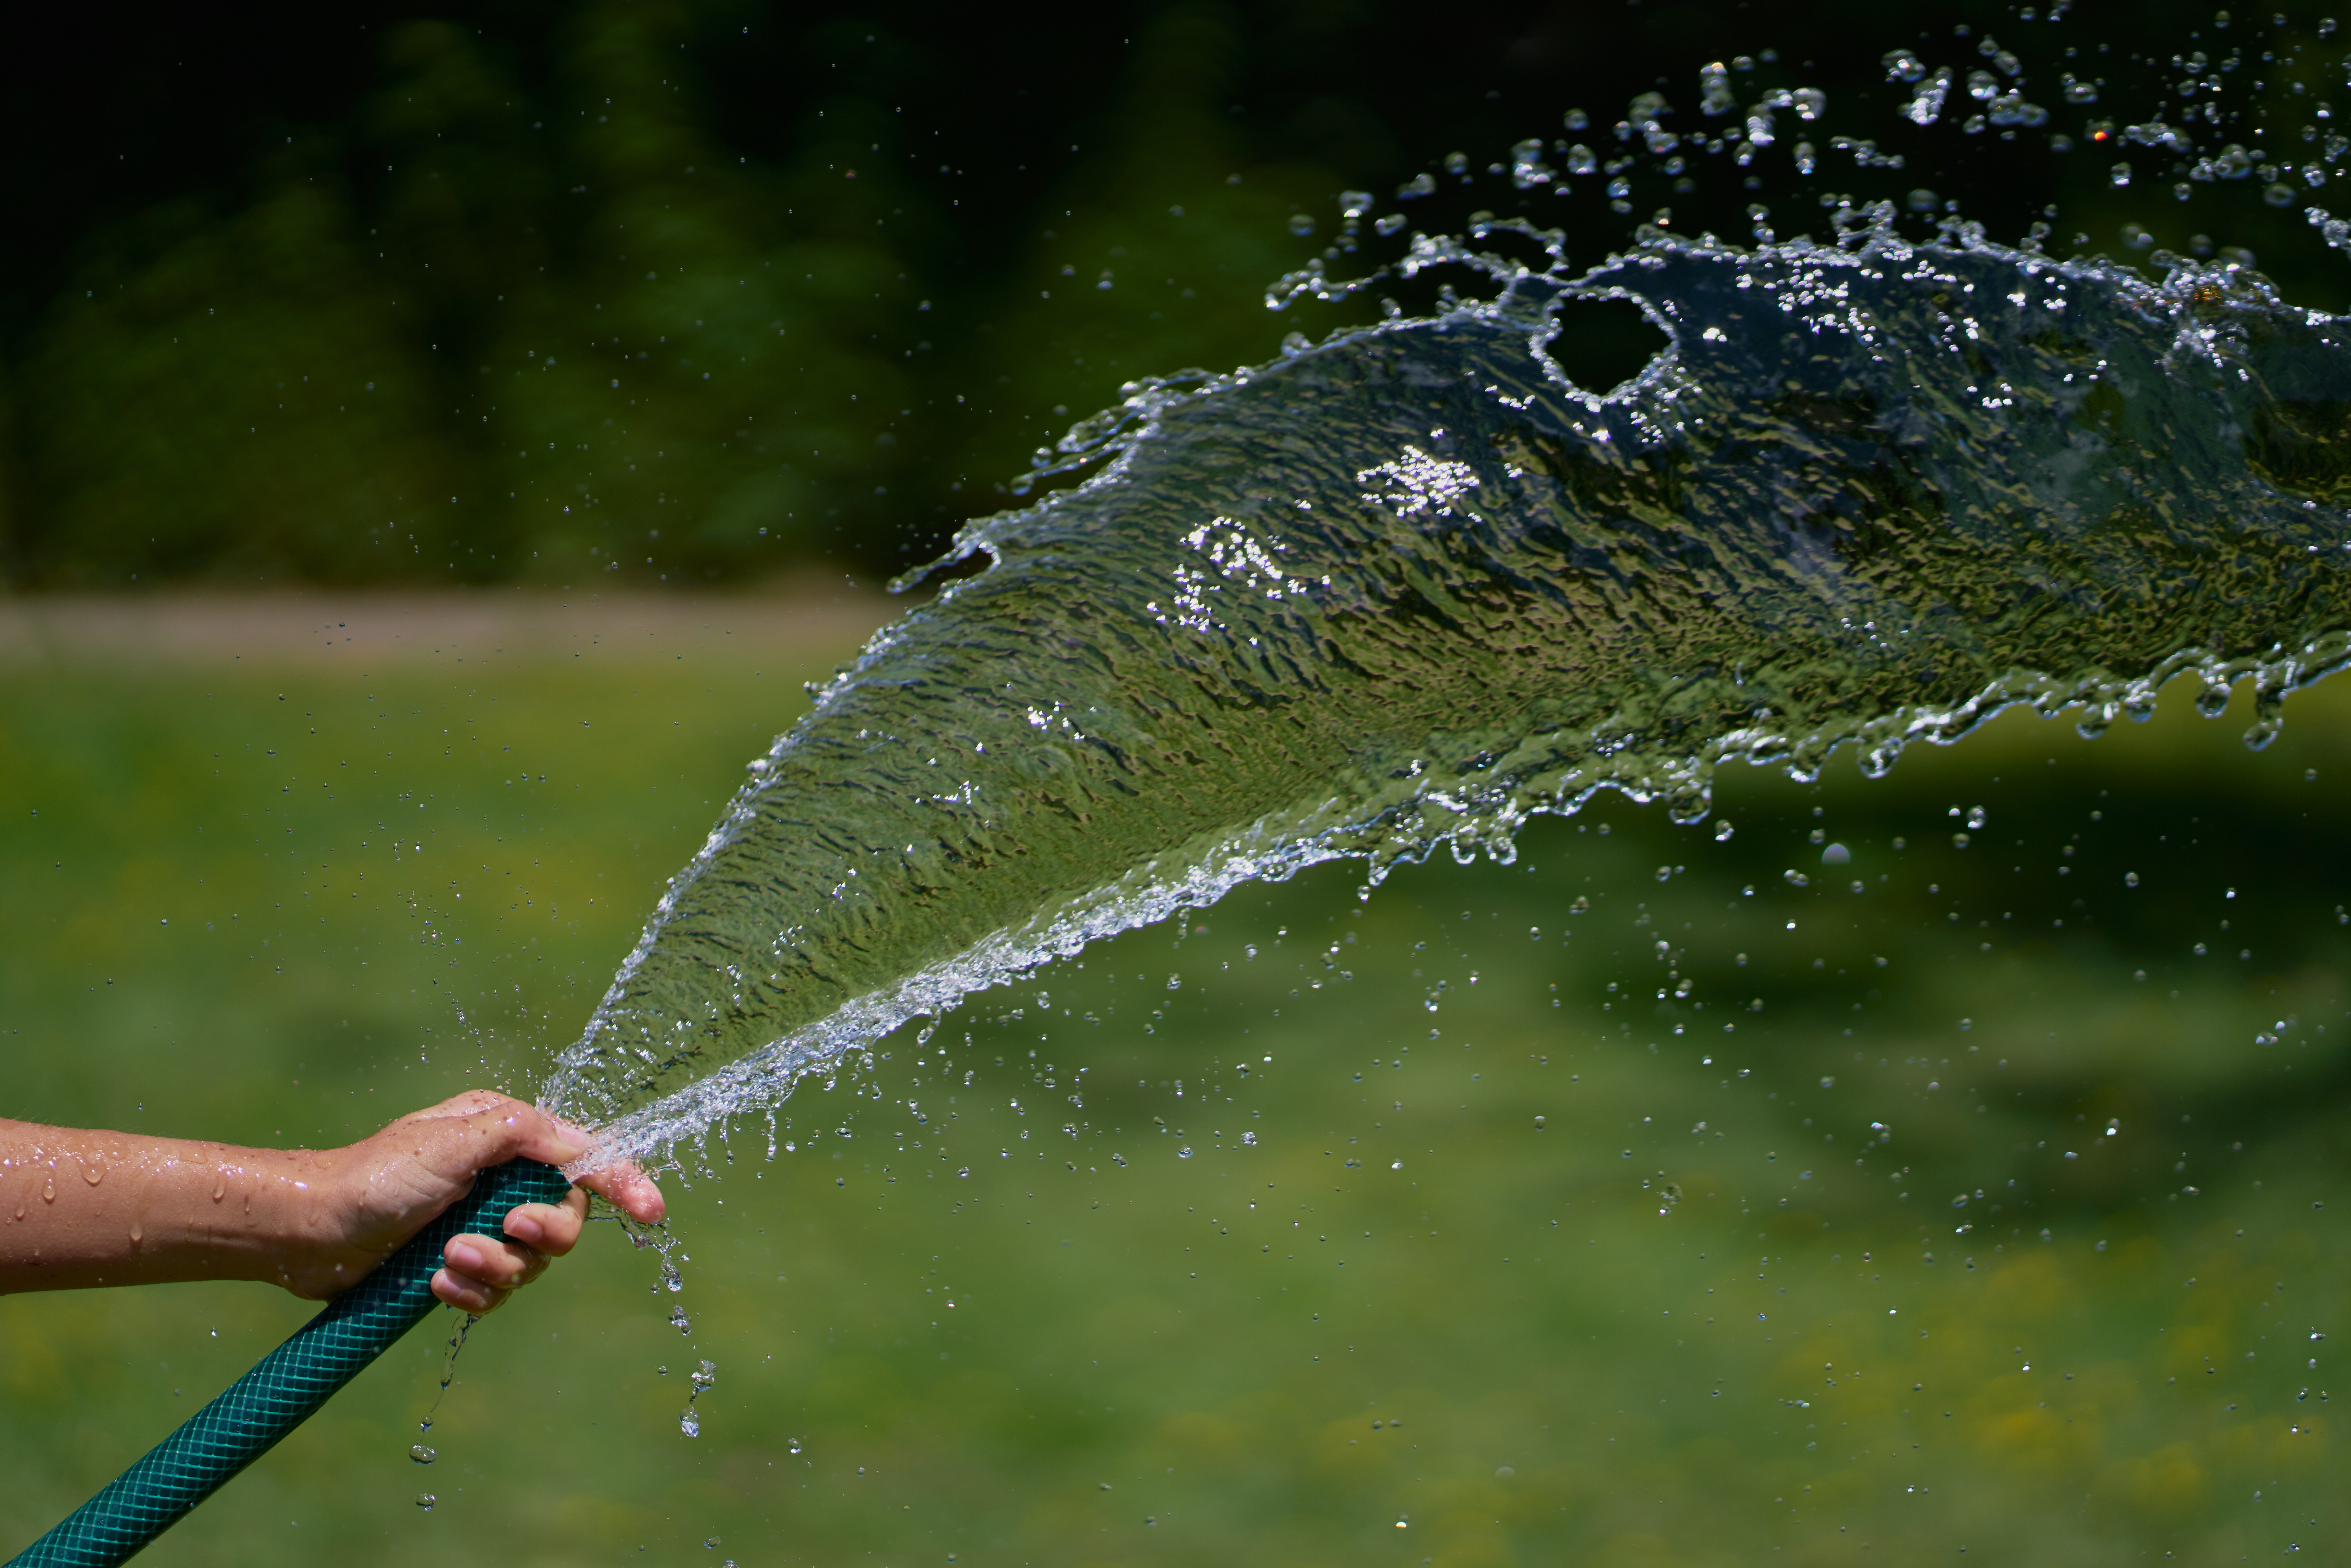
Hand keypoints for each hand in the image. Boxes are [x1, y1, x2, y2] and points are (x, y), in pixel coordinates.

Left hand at [299, 1091, 664, 1311]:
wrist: (312, 1231)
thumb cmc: (377, 1175)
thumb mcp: (454, 1140)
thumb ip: (524, 1135)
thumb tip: (578, 1147)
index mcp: (508, 1136)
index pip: (585, 1157)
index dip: (624, 1182)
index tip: (651, 1212)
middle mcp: (504, 1179)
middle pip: (566, 1218)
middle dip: (540, 1234)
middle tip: (504, 1231)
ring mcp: (484, 1224)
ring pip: (532, 1262)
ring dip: (495, 1265)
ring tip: (446, 1259)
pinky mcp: (462, 1264)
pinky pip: (497, 1290)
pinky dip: (472, 1291)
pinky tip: (436, 1282)